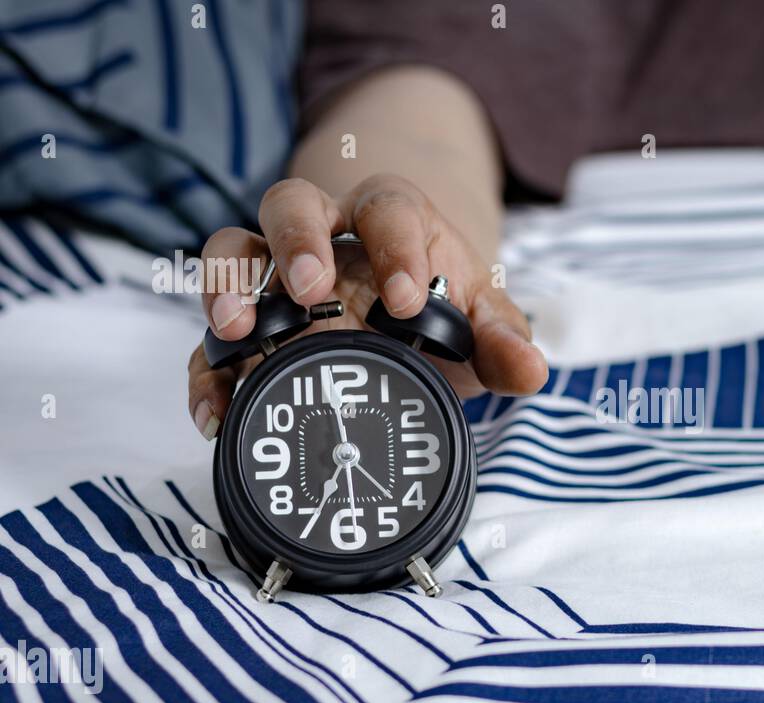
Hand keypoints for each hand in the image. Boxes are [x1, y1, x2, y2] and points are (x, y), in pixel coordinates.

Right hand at [187, 173, 547, 437]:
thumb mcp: (480, 320)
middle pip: (291, 205)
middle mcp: (325, 233)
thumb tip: (531, 371)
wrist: (407, 310)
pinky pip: (213, 334)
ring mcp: (276, 273)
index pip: (387, 208)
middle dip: (296, 242)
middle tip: (309, 289)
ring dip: (229, 285)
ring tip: (236, 330)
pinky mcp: (249, 321)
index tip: (408, 300)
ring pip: (234, 248)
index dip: (396, 246)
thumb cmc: (443, 305)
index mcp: (391, 219)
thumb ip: (504, 341)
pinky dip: (206, 368)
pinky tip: (215, 410)